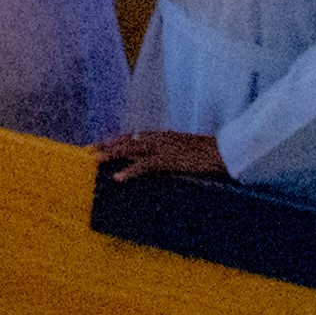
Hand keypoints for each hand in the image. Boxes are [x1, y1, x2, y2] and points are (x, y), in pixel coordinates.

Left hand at [93, 128, 228, 181]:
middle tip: (88, 151)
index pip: (134, 136)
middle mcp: (160, 138)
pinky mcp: (169, 160)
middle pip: (127, 140)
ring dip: (111, 155)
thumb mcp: (187, 153)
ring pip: (130, 149)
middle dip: (106, 145)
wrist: (227, 152)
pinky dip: (129, 171)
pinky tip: (117, 178)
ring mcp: (164, 148)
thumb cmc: (211, 155)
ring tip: (94, 161)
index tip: (101, 145)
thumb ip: (174, 154)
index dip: (116, 140)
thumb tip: (165, 162)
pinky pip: (144, 165)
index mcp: (164, 136)